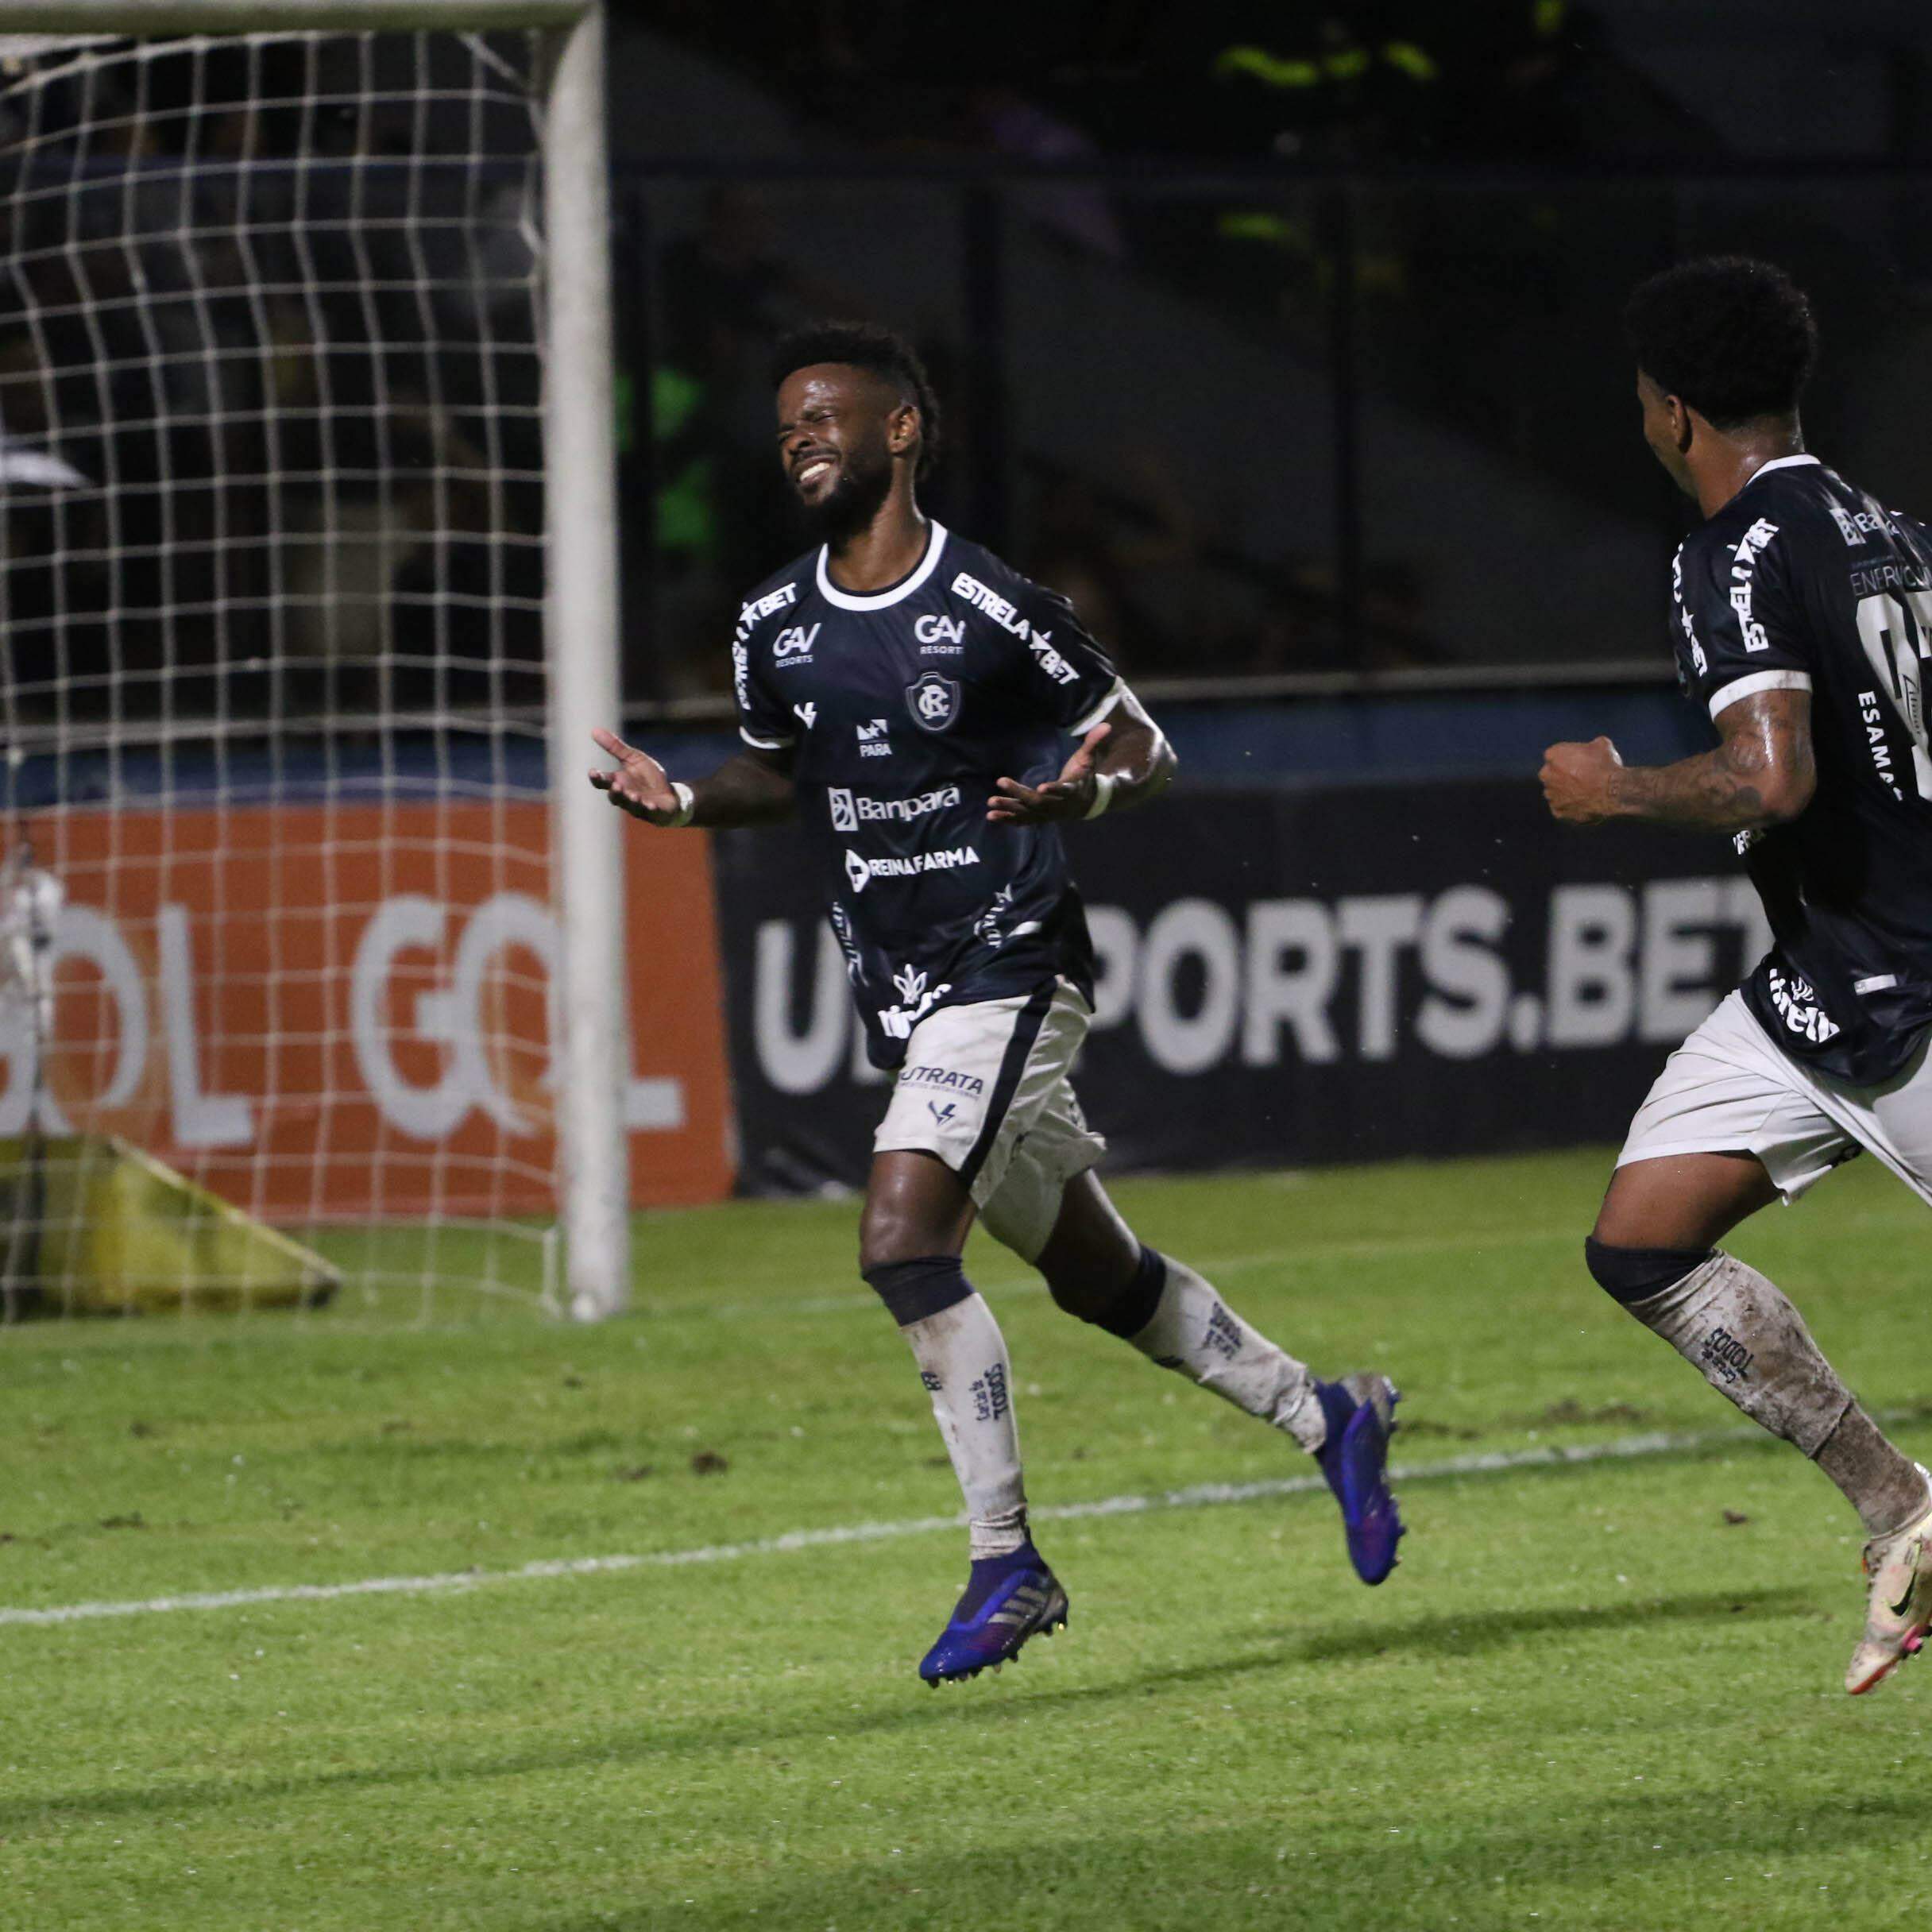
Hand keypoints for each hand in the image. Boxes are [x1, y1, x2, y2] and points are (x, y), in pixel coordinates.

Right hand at [589, 726, 683, 823]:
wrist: (670, 793)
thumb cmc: (648, 776)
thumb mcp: (633, 758)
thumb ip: (616, 747)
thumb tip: (594, 730)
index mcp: (618, 782)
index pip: (603, 782)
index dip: (597, 777)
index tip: (593, 771)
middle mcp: (625, 796)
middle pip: (615, 797)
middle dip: (615, 792)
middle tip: (616, 785)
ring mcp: (639, 806)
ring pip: (631, 806)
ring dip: (631, 800)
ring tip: (634, 795)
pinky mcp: (654, 812)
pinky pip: (650, 812)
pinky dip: (650, 808)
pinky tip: (651, 804)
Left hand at [987, 724, 1110, 825]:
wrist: (1085, 804)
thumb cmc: (1083, 777)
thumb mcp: (1089, 760)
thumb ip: (1093, 743)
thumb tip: (1106, 725)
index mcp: (1071, 789)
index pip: (1063, 790)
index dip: (1054, 790)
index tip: (1042, 787)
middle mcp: (1057, 805)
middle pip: (1037, 801)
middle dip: (1019, 793)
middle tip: (1000, 782)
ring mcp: (1046, 814)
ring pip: (1026, 812)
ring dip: (1008, 808)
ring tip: (991, 802)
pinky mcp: (1038, 817)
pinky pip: (1021, 820)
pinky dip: (1007, 819)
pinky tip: (991, 815)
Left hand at [1540, 736, 1624, 824]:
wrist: (1613, 791)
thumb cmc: (1607, 766)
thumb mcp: (1602, 745)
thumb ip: (1592, 746)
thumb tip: (1595, 747)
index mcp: (1553, 755)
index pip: (1555, 755)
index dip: (1567, 758)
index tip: (1579, 762)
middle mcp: (1546, 775)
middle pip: (1551, 774)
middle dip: (1562, 776)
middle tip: (1580, 778)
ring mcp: (1551, 795)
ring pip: (1555, 793)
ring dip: (1565, 792)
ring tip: (1584, 793)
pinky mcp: (1558, 812)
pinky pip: (1561, 809)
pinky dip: (1570, 808)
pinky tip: (1584, 805)